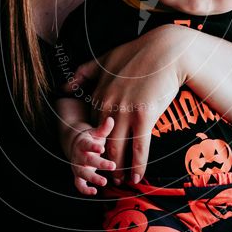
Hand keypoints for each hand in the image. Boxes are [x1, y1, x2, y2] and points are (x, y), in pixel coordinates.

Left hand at [63, 25, 190, 185]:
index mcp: (99, 94)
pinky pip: (139, 147)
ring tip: (121, 180)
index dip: (96, 143)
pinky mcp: (144, 117)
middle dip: (103, 161)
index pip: (92, 127)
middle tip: (107, 175)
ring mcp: (125, 112)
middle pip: (102, 141)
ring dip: (118, 168)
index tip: (98, 155)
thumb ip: (83, 74)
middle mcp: (108, 106)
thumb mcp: (104, 59)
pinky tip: (137, 177)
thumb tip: (64, 86)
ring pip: (118, 148)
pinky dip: (137, 165)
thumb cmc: (138, 53)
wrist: (166, 51)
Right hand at [67, 117, 116, 195]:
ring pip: (82, 174)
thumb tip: (111, 119)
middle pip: (87, 161)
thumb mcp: (96, 133)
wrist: (76, 146)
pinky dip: (84, 190)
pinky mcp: (77, 176)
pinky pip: (79, 185)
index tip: (102, 149)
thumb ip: (104, 128)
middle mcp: (78, 156)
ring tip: (104, 182)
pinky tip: (94, 192)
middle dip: (99, 164)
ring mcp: (77, 166)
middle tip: (112, 166)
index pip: (87, 145)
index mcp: (83, 144)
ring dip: (93, 179)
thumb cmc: (90, 139)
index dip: (93, 147)